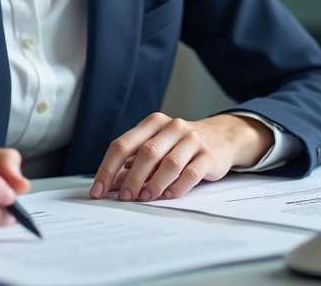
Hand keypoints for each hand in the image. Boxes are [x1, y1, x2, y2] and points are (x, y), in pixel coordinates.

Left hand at [88, 112, 271, 202]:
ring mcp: (192, 139)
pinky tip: (168, 195)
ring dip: (154, 184)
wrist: (222, 137)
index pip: (123, 144)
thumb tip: (108, 185)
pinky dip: (177, 187)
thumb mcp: (157, 147)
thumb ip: (133, 163)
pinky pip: (191, 173)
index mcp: (153, 123)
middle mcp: (172, 127)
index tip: (98, 190)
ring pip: (170, 163)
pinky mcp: (209, 155)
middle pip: (147, 153)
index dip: (108, 168)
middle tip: (124, 197)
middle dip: (132, 179)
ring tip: (145, 198)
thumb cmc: (180, 145)